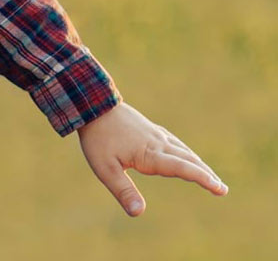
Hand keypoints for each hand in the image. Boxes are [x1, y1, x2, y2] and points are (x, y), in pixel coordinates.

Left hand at [77, 101, 227, 215]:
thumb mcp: (105, 169)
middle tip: (222, 189)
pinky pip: (173, 142)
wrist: (92, 103)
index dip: (202, 179)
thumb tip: (139, 213)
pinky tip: (184, 153)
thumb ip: (123, 191)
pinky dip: (185, 152)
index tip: (219, 188)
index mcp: (150, 154)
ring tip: (210, 175)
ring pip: (182, 149)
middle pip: (188, 160)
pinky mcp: (148, 128)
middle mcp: (157, 143)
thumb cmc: (97, 138)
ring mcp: (154, 133)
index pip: (181, 168)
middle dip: (206, 175)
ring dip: (198, 163)